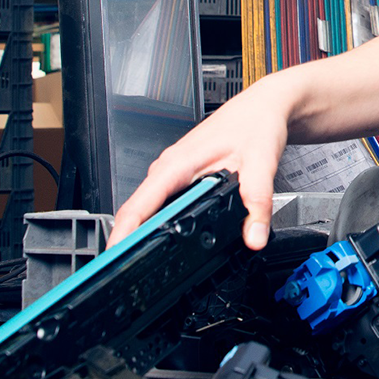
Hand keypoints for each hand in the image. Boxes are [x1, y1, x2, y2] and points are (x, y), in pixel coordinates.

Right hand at [109, 76, 292, 249]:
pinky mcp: (184, 174)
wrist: (265, 106)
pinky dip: (161, 221)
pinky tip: (167, 237)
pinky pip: (163, 201)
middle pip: (139, 210)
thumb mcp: (261, 164)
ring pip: (151, 207)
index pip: (138, 205)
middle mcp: (170, 167)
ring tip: (141, 262)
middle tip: (128, 273)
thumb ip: (257, 203)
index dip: (122, 235)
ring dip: (144, 232)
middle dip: (129, 241)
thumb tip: (254, 236)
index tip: (113, 259)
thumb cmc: (257, 123)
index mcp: (178, 163)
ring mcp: (174, 170)